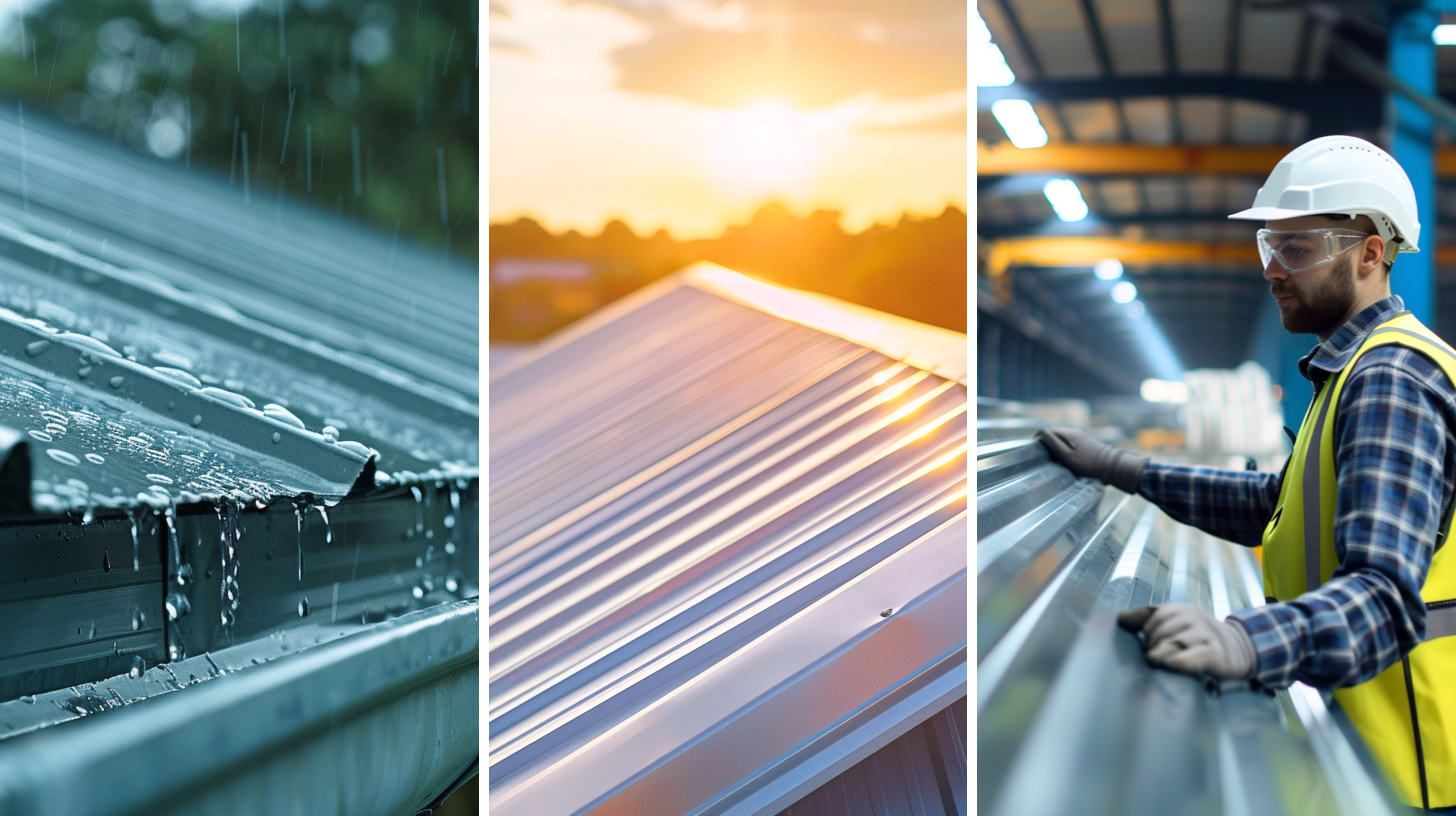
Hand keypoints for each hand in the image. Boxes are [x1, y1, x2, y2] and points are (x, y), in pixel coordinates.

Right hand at [1035, 427, 1149, 493]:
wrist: (1113, 467)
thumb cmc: (1088, 463)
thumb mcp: (1066, 455)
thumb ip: (1052, 443)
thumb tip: (1039, 434)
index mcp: (1069, 433)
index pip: (1047, 431)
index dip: (1039, 440)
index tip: (1036, 452)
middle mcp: (1076, 432)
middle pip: (1056, 435)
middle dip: (1048, 444)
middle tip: (1045, 458)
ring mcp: (1083, 437)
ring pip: (1064, 440)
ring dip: (1058, 449)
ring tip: (1056, 461)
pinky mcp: (1089, 444)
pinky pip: (1072, 445)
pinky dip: (1067, 452)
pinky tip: (1069, 462)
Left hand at [1117, 605, 1256, 679]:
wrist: (1240, 650)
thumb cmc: (1198, 640)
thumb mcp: (1176, 625)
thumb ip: (1148, 620)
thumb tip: (1120, 618)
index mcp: (1182, 609)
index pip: (1153, 616)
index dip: (1146, 631)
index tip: (1148, 644)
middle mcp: (1194, 617)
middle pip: (1160, 631)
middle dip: (1153, 646)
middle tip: (1155, 659)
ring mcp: (1206, 635)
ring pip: (1173, 643)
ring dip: (1162, 655)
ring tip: (1161, 664)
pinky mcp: (1216, 655)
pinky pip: (1193, 657)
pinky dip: (1179, 662)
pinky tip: (1169, 666)